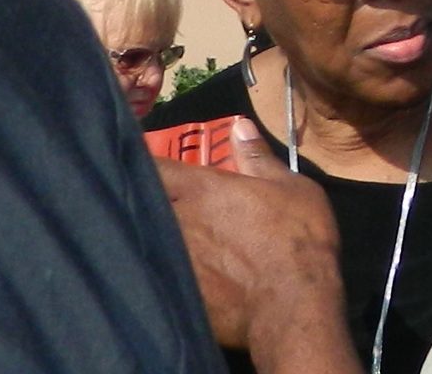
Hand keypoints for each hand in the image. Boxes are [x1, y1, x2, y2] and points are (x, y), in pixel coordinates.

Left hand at [157, 118, 362, 373]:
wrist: (293, 306)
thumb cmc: (297, 238)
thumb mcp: (290, 187)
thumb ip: (258, 157)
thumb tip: (238, 124)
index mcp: (200, 189)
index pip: (153, 166)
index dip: (140, 161)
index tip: (135, 160)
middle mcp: (177, 220)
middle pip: (140, 205)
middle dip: (139, 201)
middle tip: (140, 200)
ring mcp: (172, 260)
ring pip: (145, 241)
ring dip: (148, 236)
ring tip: (152, 238)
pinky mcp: (176, 296)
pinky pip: (157, 277)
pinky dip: (158, 272)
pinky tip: (165, 276)